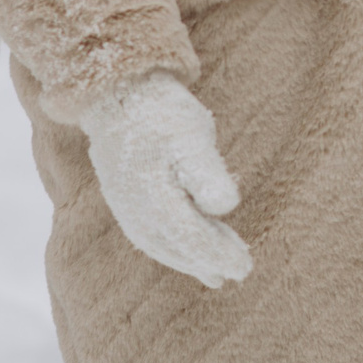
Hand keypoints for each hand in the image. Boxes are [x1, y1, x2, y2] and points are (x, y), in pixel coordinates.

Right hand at [62, 70, 251, 286]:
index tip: (245, 267)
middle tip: (240, 269)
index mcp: (156, 201)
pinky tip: (182, 244)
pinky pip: (148, 233)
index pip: (193, 239)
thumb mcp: (192, 137)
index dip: (219, 255)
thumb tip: (225, 207)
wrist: (116, 91)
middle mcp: (137, 212)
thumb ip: (207, 176)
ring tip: (215, 271)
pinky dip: (169, 246)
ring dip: (190, 258)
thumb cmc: (160, 113)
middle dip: (209, 260)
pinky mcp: (122, 196)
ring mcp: (126, 206)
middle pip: (179, 247)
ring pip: (162, 244)